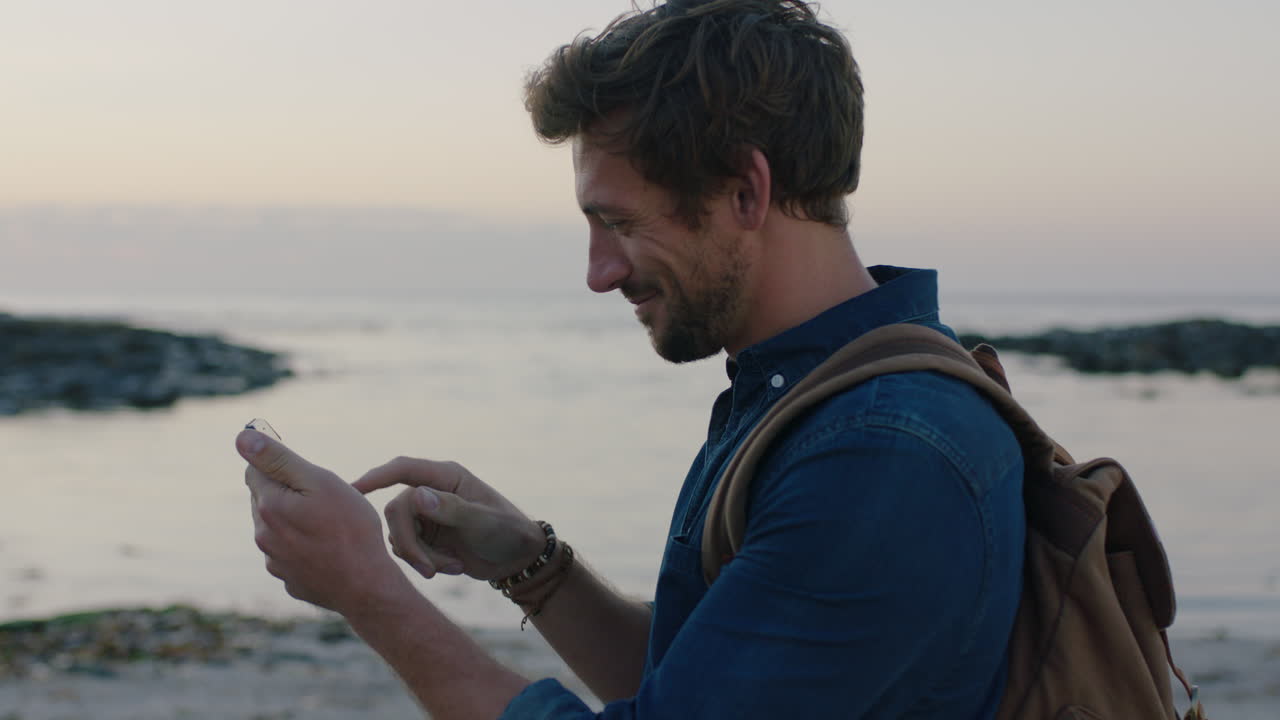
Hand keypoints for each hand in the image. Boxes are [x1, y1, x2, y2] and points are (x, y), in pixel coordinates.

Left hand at [237, 430, 405, 613]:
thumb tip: (242, 437)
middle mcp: (264, 535)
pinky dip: (303, 546)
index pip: (255, 470)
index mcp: (269, 506)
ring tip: (328, 526)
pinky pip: (289, 553)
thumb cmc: (350, 528)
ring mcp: (275, 561)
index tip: (305, 471)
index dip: (280, 464)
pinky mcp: (289, 579)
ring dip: (294, 520)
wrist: (366, 585)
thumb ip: (279, 459)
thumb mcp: (320, 482)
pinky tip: (327, 549)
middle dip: (286, 493)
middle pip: (265, 499)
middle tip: (323, 499)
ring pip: (276, 528)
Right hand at [353, 458, 544, 581]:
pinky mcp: (424, 536)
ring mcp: (426, 515)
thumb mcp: (484, 523)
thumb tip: (417, 496)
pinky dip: (425, 563)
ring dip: (421, 558)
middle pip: (396, 511)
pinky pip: (406, 549)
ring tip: (452, 567)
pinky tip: (451, 568)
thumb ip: (452, 509)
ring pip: (398, 534)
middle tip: (430, 571)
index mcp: (447, 477)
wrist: (516, 559)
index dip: (377, 477)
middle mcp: (432, 492)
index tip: (353, 490)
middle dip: (409, 544)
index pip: (404, 469)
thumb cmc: (508, 532)